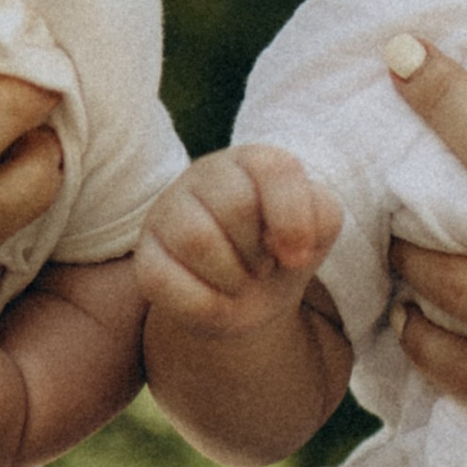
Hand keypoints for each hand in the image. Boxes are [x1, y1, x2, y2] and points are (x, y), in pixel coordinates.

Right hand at [136, 145, 341, 339]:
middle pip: (236, 206)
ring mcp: (167, 213)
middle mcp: (204, 176)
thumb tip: (285, 246)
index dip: (293, 219)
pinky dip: (204, 304)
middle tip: (262, 266)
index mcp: (251, 161)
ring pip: (198, 239)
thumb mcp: (318, 231)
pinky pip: (166, 280)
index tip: (299, 256)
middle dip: (259, 252)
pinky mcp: (145, 257)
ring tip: (239, 280)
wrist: (246, 297)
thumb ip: (321, 217)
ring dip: (233, 278)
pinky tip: (214, 299)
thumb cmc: (281, 252)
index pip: (274, 169)